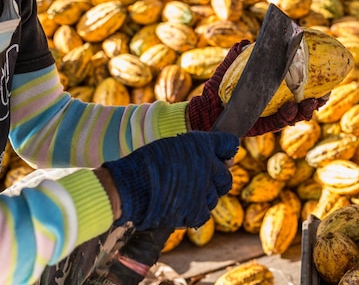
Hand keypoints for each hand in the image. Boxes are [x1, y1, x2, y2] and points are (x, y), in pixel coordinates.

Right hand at [101, 131, 238, 229]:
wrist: (128, 187)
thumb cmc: (144, 164)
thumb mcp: (171, 146)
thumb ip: (195, 151)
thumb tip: (222, 161)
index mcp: (202, 144)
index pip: (230, 144)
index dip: (226, 151)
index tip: (221, 157)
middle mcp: (208, 165)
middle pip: (226, 177)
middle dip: (216, 180)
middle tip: (200, 182)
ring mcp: (204, 189)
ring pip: (214, 197)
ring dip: (203, 198)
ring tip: (183, 195)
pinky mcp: (195, 211)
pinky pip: (203, 215)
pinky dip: (193, 213)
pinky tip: (179, 207)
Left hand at [187, 40, 328, 136]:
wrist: (204, 109)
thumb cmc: (218, 88)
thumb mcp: (229, 68)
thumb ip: (237, 55)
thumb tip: (245, 41)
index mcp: (272, 89)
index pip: (297, 87)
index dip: (313, 86)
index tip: (326, 83)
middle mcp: (274, 104)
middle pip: (302, 104)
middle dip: (315, 101)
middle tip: (323, 97)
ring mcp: (269, 116)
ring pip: (294, 116)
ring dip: (305, 110)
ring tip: (311, 105)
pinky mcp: (261, 126)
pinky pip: (278, 123)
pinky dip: (287, 117)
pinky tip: (292, 111)